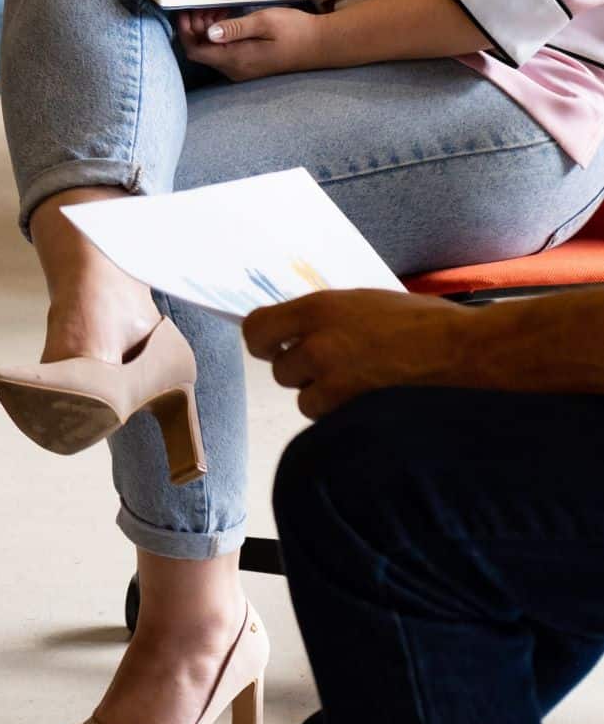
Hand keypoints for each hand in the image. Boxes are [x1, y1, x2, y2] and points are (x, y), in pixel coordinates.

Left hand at [175, 5, 324, 81]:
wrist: (321, 44)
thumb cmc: (295, 30)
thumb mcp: (263, 22)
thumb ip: (235, 28)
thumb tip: (209, 33)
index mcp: (236, 59)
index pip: (195, 50)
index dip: (185, 32)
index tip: (185, 11)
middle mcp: (235, 69)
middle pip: (202, 50)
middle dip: (196, 27)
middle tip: (203, 6)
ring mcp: (242, 69)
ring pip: (212, 50)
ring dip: (207, 30)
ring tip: (216, 9)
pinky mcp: (248, 64)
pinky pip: (224, 51)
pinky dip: (219, 35)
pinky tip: (227, 20)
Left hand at [243, 289, 467, 418]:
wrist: (468, 352)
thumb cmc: (423, 321)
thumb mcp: (363, 303)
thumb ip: (325, 318)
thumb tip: (297, 332)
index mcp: (317, 309)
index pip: (255, 330)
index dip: (262, 341)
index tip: (274, 346)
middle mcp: (318, 345)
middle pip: (280, 370)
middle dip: (302, 372)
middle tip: (334, 368)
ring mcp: (336, 383)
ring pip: (305, 400)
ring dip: (324, 397)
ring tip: (360, 385)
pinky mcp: (354, 413)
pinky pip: (331, 421)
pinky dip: (343, 417)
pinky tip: (370, 403)